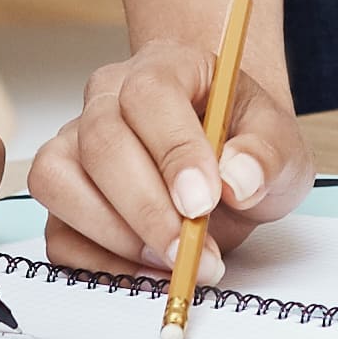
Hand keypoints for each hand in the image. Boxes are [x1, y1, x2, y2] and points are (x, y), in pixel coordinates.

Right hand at [31, 35, 308, 275]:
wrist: (226, 167)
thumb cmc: (246, 146)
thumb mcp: (280, 144)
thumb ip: (266, 155)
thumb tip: (237, 180)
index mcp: (165, 66)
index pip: (149, 94)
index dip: (172, 151)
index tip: (202, 202)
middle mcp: (108, 97)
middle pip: (100, 142)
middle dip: (145, 209)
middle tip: (189, 251)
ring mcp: (75, 144)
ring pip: (58, 181)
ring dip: (115, 235)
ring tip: (172, 261)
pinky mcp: (64, 195)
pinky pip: (57, 232)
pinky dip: (98, 262)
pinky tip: (147, 272)